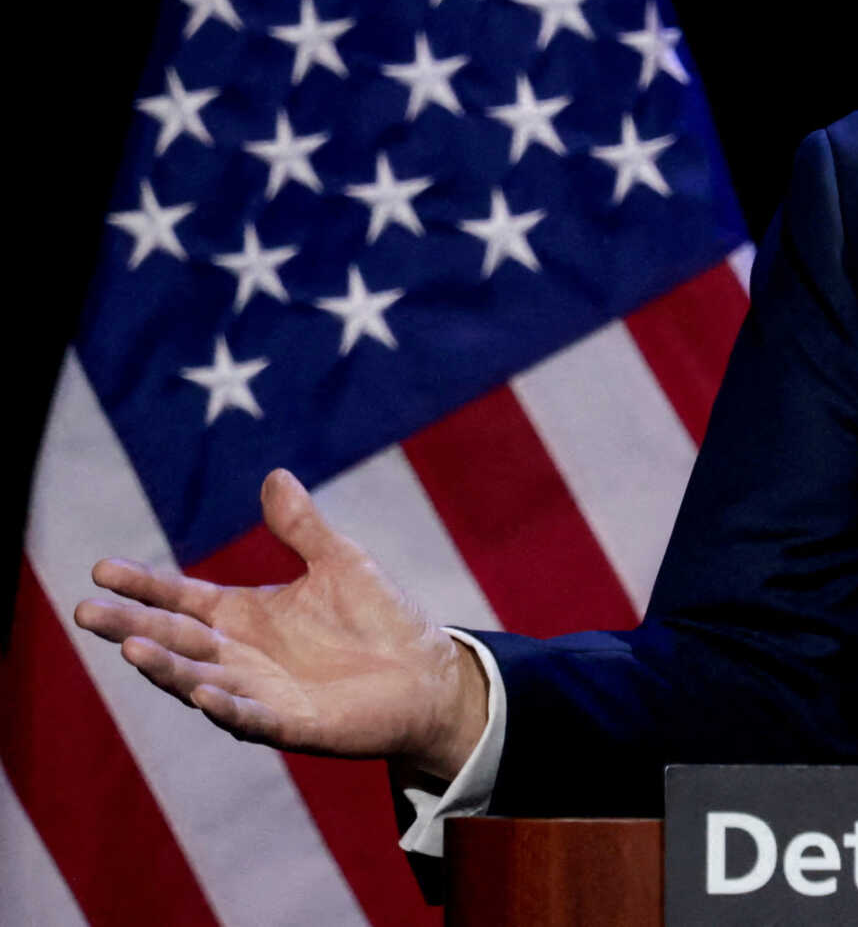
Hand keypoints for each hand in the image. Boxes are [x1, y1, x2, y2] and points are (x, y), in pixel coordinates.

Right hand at [70, 468, 489, 779]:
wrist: (428, 675)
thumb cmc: (379, 620)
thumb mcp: (339, 562)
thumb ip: (302, 527)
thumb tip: (275, 475)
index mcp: (244, 616)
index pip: (181, 598)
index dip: (143, 586)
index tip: (101, 570)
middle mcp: (240, 656)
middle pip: (175, 640)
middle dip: (131, 627)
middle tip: (85, 612)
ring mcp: (260, 693)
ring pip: (198, 680)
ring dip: (167, 668)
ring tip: (132, 649)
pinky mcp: (292, 725)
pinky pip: (250, 717)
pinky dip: (225, 707)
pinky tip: (202, 693)